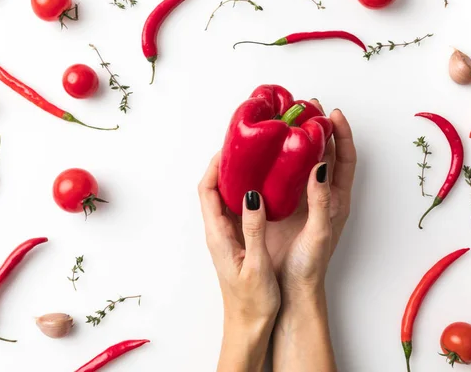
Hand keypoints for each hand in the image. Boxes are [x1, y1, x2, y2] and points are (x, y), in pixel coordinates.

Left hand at [199, 155, 279, 370]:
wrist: (249, 326)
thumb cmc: (252, 303)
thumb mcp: (255, 265)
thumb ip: (253, 229)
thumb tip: (251, 195)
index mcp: (218, 236)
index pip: (206, 191)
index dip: (215, 166)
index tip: (231, 146)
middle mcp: (219, 232)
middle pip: (213, 188)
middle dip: (225, 163)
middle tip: (245, 145)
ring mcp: (228, 236)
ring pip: (225, 197)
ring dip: (236, 176)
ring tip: (255, 158)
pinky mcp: (238, 241)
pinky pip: (237, 208)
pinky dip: (246, 191)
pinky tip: (264, 187)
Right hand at [265, 105, 356, 295]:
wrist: (290, 288)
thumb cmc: (310, 265)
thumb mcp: (319, 232)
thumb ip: (321, 200)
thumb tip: (320, 165)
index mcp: (336, 199)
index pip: (344, 158)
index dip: (341, 134)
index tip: (332, 113)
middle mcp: (319, 194)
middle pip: (323, 152)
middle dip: (317, 127)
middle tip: (306, 106)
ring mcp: (300, 197)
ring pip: (301, 160)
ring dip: (297, 138)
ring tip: (287, 118)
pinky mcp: (280, 203)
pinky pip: (280, 174)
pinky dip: (276, 158)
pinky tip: (266, 148)